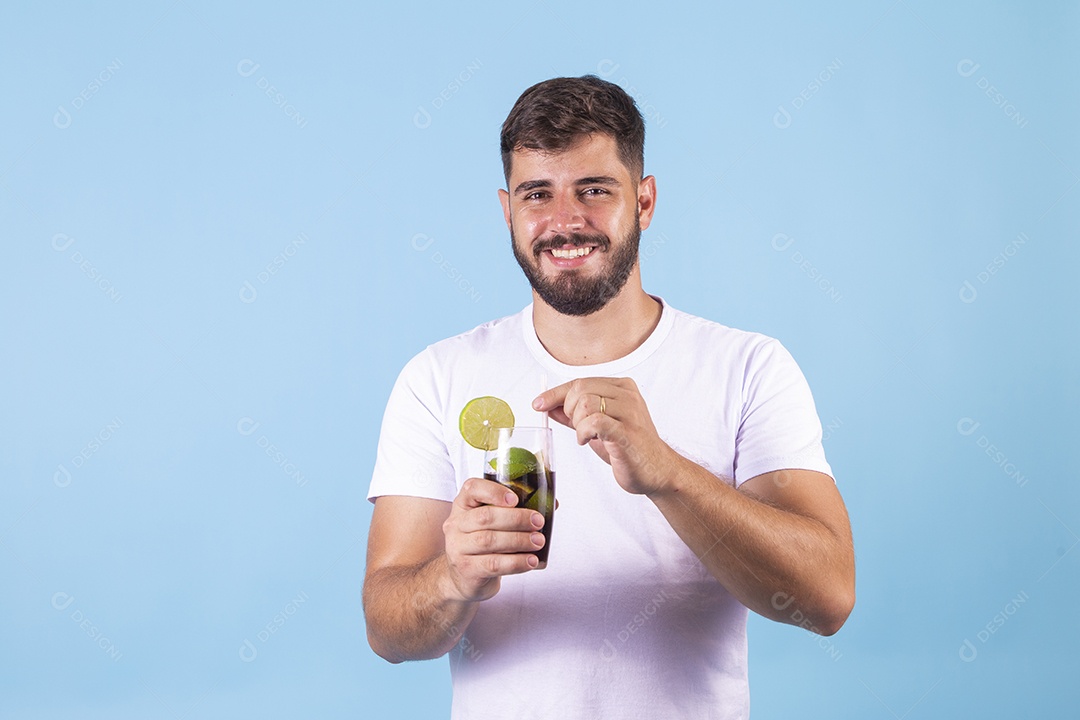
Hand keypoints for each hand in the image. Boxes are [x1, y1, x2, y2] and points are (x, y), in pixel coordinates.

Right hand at [441, 478, 545, 601]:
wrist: (464, 577)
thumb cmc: (484, 544)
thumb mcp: (492, 523)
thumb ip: (515, 510)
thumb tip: (552, 503)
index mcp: (463, 505)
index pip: (471, 489)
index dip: (493, 491)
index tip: (515, 499)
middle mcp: (456, 524)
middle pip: (485, 517)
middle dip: (516, 518)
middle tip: (538, 522)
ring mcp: (458, 548)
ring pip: (489, 541)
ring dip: (519, 540)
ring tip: (538, 541)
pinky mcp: (466, 569)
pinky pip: (493, 564)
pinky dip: (516, 562)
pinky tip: (530, 561)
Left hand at [533, 378, 675, 495]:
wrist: (657, 471)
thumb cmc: (628, 448)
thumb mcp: (597, 427)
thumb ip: (574, 415)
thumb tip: (548, 405)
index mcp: (622, 387)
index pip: (580, 381)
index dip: (555, 393)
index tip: (538, 403)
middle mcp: (628, 395)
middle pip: (580, 389)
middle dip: (569, 411)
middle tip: (579, 429)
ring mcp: (630, 412)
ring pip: (585, 403)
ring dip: (578, 424)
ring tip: (588, 437)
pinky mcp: (627, 432)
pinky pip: (594, 421)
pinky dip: (584, 432)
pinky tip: (589, 441)